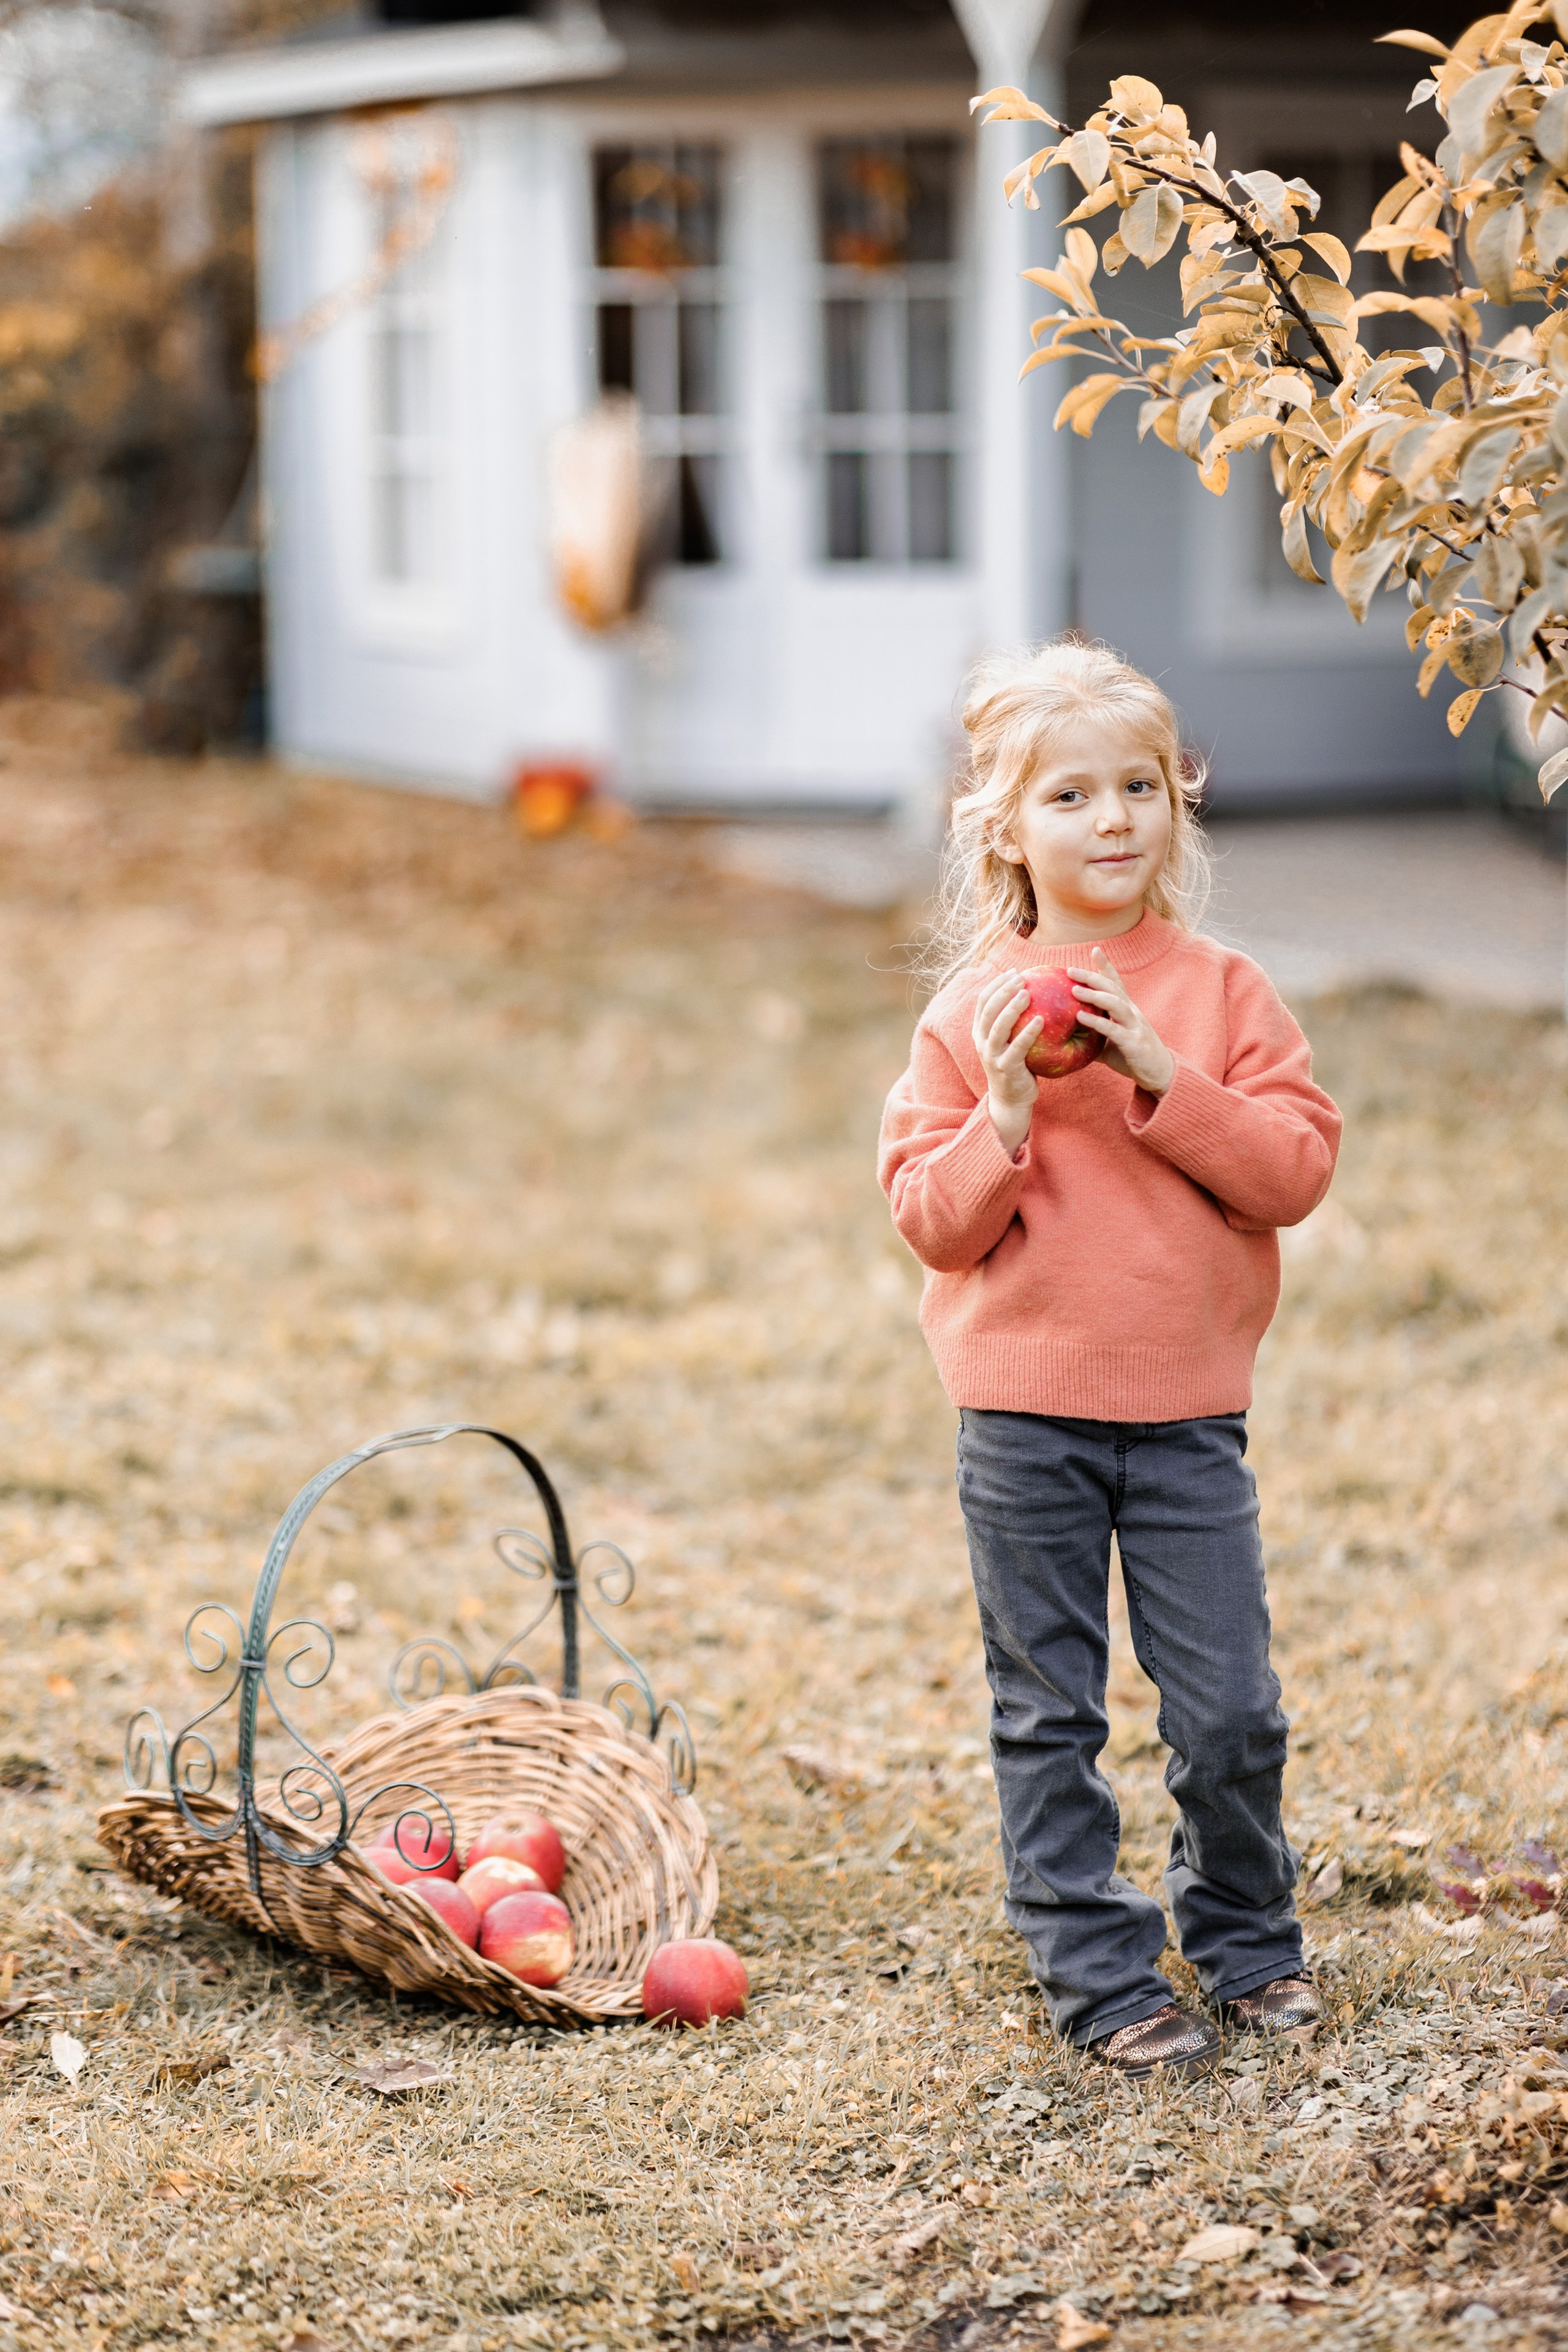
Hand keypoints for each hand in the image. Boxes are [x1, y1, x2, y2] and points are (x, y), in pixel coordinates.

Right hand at [972, 972, 1040, 1156]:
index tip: (1013, 972)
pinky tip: (1041, 1019)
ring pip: (998, 1026)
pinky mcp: (1005, 1068)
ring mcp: (991, 1056)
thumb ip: (1012, 1022)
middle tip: (1021, 978)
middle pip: (988, 1010)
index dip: (996, 984)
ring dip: (1012, 1007)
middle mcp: (981, 1042)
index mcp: (980, 1032)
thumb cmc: (1016, 1066)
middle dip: (1003, 990)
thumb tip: (1031, 993)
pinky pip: (1018, 1047)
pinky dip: (1028, 1032)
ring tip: (1027, 993)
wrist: (1011, 1101)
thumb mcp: (1008, 1042)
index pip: (982, 1001)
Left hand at [1069, 948, 1174, 1094]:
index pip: (1116, 983)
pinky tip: (1080, 1017)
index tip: (1095, 950)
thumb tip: (1068, 1035)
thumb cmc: (1132, 1057)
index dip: (1106, 967)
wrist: (1160, 1075)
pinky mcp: (1134, 1043)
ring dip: (1094, 995)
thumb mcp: (1110, 1042)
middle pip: (1112, 988)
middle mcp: (1132, 1013)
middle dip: (1092, 976)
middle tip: (1070, 970)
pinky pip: (1113, 1029)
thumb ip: (1093, 1035)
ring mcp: (1134, 1026)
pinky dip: (1096, 1021)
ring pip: (1115, 1003)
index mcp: (1127, 1010)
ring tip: (1074, 990)